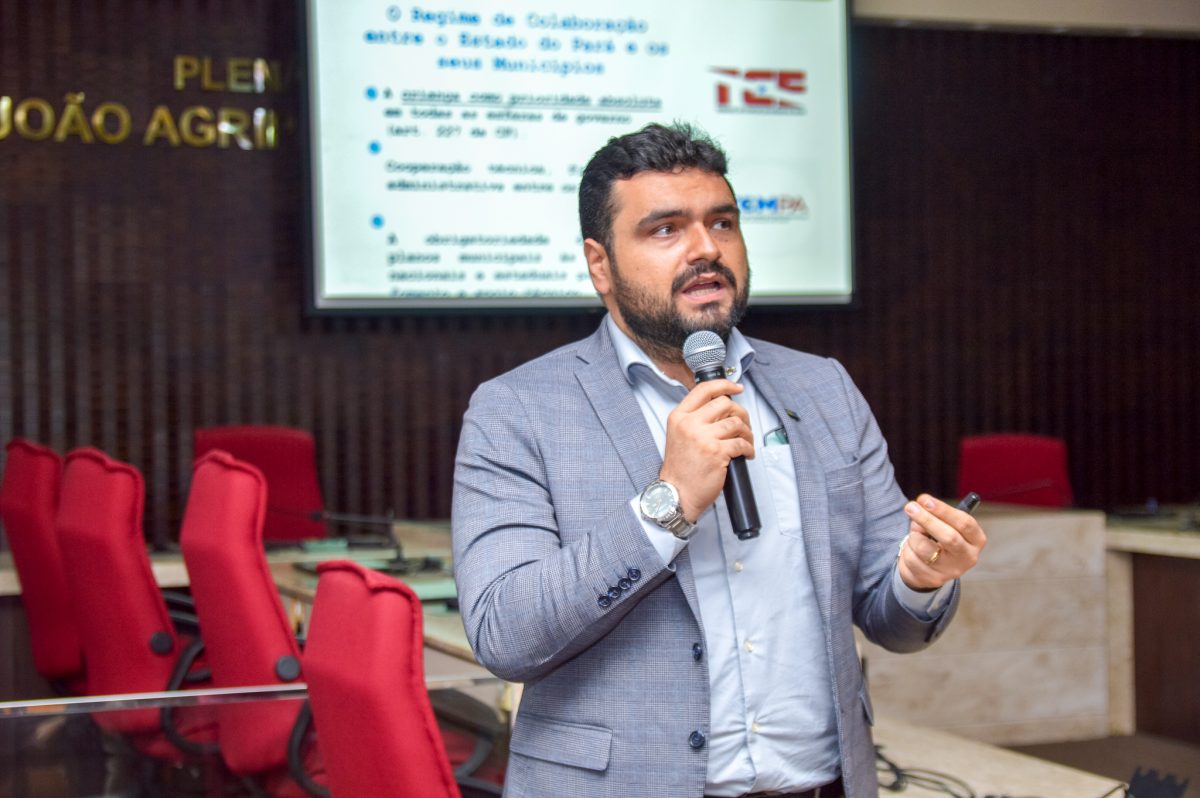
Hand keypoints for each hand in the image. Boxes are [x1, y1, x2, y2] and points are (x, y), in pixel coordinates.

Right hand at [659, 379, 754, 522]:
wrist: (676, 494)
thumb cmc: (680, 469)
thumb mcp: (678, 435)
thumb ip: (695, 419)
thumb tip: (723, 406)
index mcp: (679, 417)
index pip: (703, 390)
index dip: (724, 385)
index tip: (737, 388)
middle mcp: (690, 424)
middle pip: (725, 403)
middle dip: (740, 413)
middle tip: (744, 424)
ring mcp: (703, 438)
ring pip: (736, 423)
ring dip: (747, 432)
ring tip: (746, 442)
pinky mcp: (717, 453)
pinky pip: (741, 443)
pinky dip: (749, 448)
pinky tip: (746, 454)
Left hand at [897, 494, 986, 589]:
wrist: (929, 567)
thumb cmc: (938, 538)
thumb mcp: (941, 525)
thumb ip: (933, 516)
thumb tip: (918, 507)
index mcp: (976, 540)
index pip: (965, 523)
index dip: (943, 510)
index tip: (924, 499)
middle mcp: (968, 557)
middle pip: (949, 537)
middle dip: (927, 519)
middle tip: (910, 506)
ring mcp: (952, 571)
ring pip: (925, 548)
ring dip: (914, 536)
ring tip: (915, 534)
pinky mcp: (934, 579)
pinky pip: (913, 559)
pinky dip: (907, 549)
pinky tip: (913, 550)